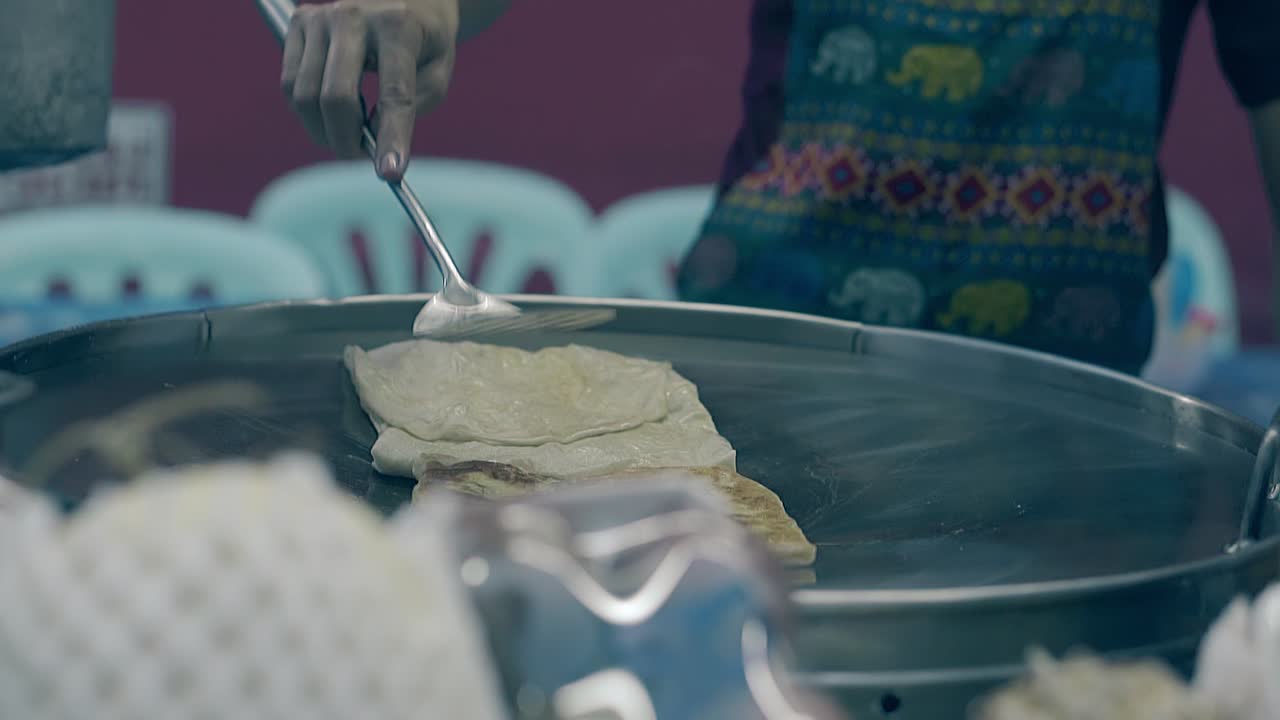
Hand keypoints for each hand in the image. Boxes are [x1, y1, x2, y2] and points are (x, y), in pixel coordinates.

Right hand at [280, 0, 459, 180]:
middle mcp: (353, 16)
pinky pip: (289, 85)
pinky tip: (333, 110)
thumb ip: (414, 104)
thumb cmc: (425, 40)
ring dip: (325, 130)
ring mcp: (319, 17)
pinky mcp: (298, 23)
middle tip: (361, 159)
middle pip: (335, 97)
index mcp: (398, 26)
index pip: (393, 94)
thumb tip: (373, 135)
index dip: (391, 138)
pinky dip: (307, 111)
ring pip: (304, 96)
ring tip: (350, 131)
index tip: (390, 174)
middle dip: (346, 141)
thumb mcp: (439, 70)